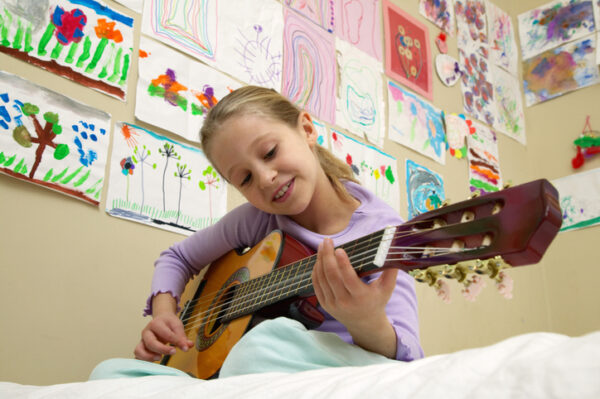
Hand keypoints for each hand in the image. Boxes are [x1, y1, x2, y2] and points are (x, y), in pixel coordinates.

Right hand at [134, 295, 193, 361]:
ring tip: (160, 358)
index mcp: (156, 324)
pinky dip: (144, 360)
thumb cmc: (168, 323)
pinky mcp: (141, 347)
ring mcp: (142, 340)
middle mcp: (146, 332)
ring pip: (139, 350)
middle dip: (162, 349)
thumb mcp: (177, 326)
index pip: (166, 334)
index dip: (176, 341)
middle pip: (151, 343)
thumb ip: (182, 337)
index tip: (185, 348)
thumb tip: (188, 346)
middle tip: (174, 352)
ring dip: (149, 356)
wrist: (161, 319)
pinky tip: (154, 361)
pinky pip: (137, 356)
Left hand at [311, 238, 397, 356]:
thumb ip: (391, 271)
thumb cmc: (377, 301)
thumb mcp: (387, 288)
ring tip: (322, 246)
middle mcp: (345, 302)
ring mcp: (332, 304)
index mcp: (361, 297)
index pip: (349, 279)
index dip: (343, 264)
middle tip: (327, 241)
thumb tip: (391, 250)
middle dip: (327, 256)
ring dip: (320, 260)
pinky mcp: (324, 304)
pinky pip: (316, 284)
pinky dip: (316, 270)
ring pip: (322, 278)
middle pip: (332, 276)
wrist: (364, 323)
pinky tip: (319, 259)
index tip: (339, 249)